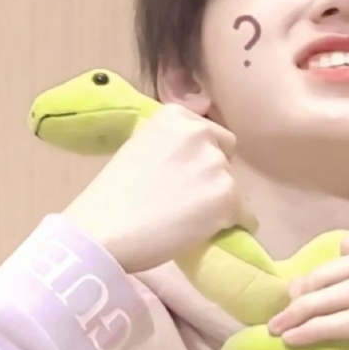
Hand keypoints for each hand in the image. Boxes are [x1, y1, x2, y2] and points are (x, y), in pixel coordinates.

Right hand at [62, 103, 256, 272]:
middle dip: (214, 174)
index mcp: (176, 116)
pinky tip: (212, 233)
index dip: (200, 157)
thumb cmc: (111, 197)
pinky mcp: (228, 197)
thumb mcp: (141, 148)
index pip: (210, 134)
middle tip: (189, 198)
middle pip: (226, 155)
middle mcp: (200, 132)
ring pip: (236, 187)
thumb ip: (172, 145)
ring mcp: (216, 165)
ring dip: (222, 202)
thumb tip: (194, 160)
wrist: (101, 232)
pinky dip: (236, 225)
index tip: (182, 175)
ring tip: (192, 221)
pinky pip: (247, 214)